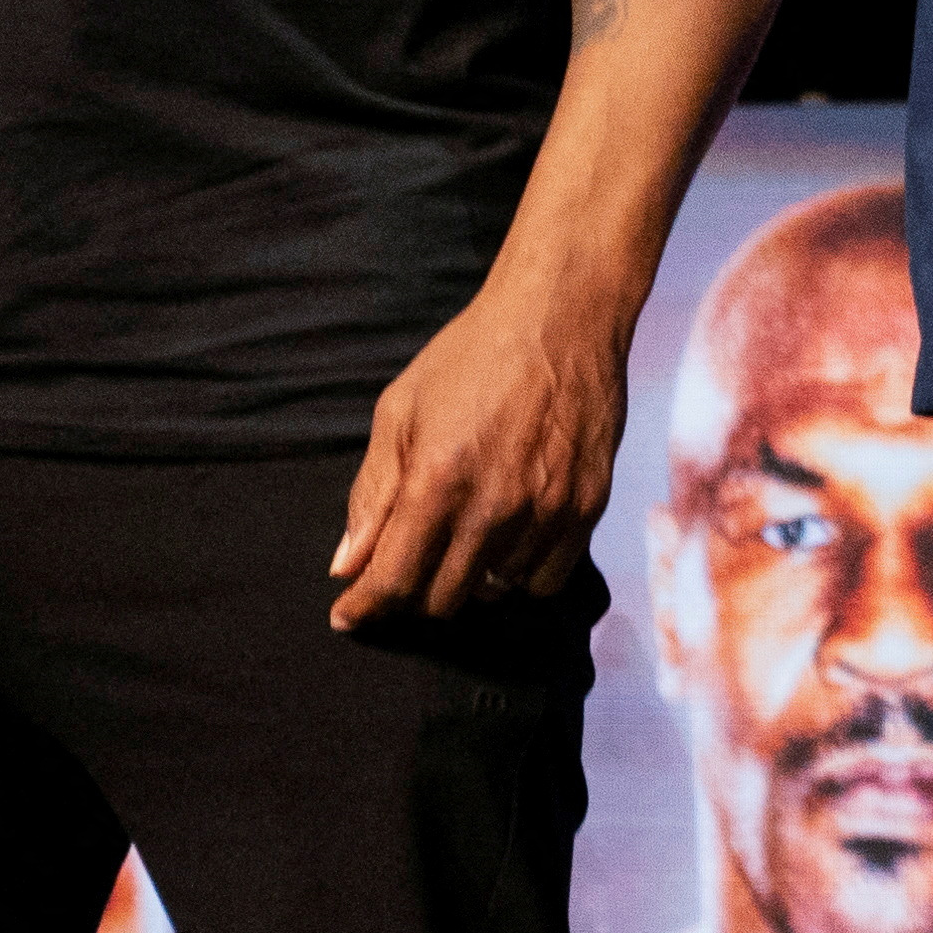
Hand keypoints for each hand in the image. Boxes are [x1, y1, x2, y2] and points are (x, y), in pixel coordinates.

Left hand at [329, 274, 629, 630]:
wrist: (561, 316)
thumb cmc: (472, 356)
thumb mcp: (400, 410)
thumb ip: (372, 494)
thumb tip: (346, 564)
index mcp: (438, 480)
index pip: (393, 579)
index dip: (364, 608)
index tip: (349, 616)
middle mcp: (494, 506)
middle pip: (442, 600)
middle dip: (413, 592)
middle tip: (408, 563)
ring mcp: (546, 512)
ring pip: (494, 593)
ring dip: (468, 580)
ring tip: (462, 538)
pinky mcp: (586, 509)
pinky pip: (544, 580)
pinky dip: (518, 573)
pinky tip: (507, 539)